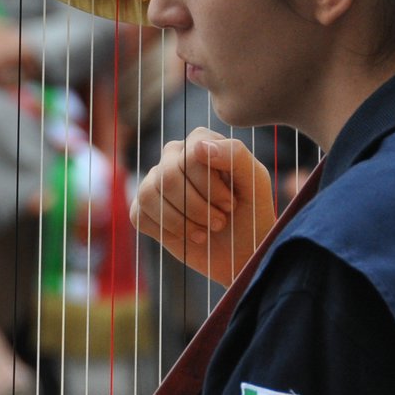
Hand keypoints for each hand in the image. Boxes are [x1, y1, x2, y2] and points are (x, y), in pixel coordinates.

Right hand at [130, 128, 275, 285]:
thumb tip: (198, 146)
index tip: (230, 205)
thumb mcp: (255, 182)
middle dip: (197, 208)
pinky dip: (166, 232)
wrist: (241, 252)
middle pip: (168, 176)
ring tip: (204, 232)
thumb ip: (235, 155)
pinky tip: (187, 237)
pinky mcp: (144, 208)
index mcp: (201, 142)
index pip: (191, 155)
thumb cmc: (251, 213)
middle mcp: (174, 156)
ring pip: (149, 195)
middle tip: (219, 222)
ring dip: (182, 222)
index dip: (210, 186)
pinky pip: (139, 215)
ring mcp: (156, 182)